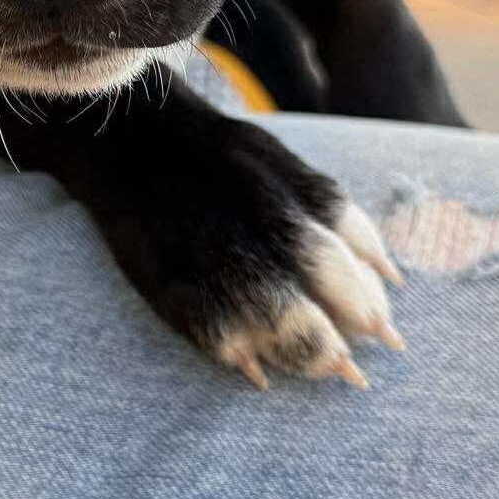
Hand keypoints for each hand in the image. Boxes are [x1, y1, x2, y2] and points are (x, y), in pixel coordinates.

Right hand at [5, 71, 405, 388]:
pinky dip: (224, 340)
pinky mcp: (145, 253)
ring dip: (293, 333)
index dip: (362, 267)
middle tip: (365, 357)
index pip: (325, 211)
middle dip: (338, 306)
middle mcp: (228, 185)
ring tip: (327, 370)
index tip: (389, 315)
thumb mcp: (263, 154)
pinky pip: (186, 302)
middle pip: (294, 248)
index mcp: (261, 159)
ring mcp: (186, 218)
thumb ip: (320, 208)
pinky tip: (254, 372)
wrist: (109, 127)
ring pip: (247, 280)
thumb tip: (386, 273)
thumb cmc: (205, 153)